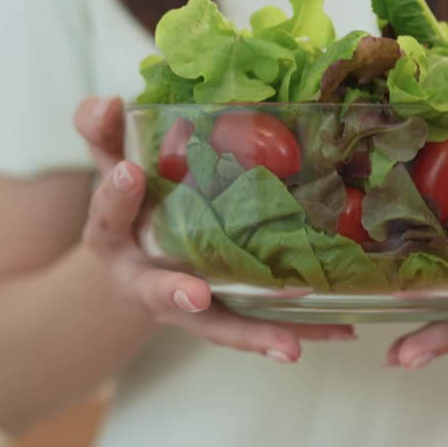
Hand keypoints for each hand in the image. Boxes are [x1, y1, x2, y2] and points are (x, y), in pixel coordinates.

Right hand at [73, 96, 354, 362]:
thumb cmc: (132, 197)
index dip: (116, 195)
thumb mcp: (113, 159)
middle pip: (157, 293)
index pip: (107, 215)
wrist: (136, 257)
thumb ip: (105, 129)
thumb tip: (108, 100)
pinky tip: (343, 329)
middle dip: (176, 293)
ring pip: (217, 326)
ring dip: (253, 336)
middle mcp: (146, 281)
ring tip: (290, 346)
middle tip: (197, 294)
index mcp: (114, 236)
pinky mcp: (226, 316)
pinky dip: (303, 330)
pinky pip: (263, 326)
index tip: (129, 172)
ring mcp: (188, 305)